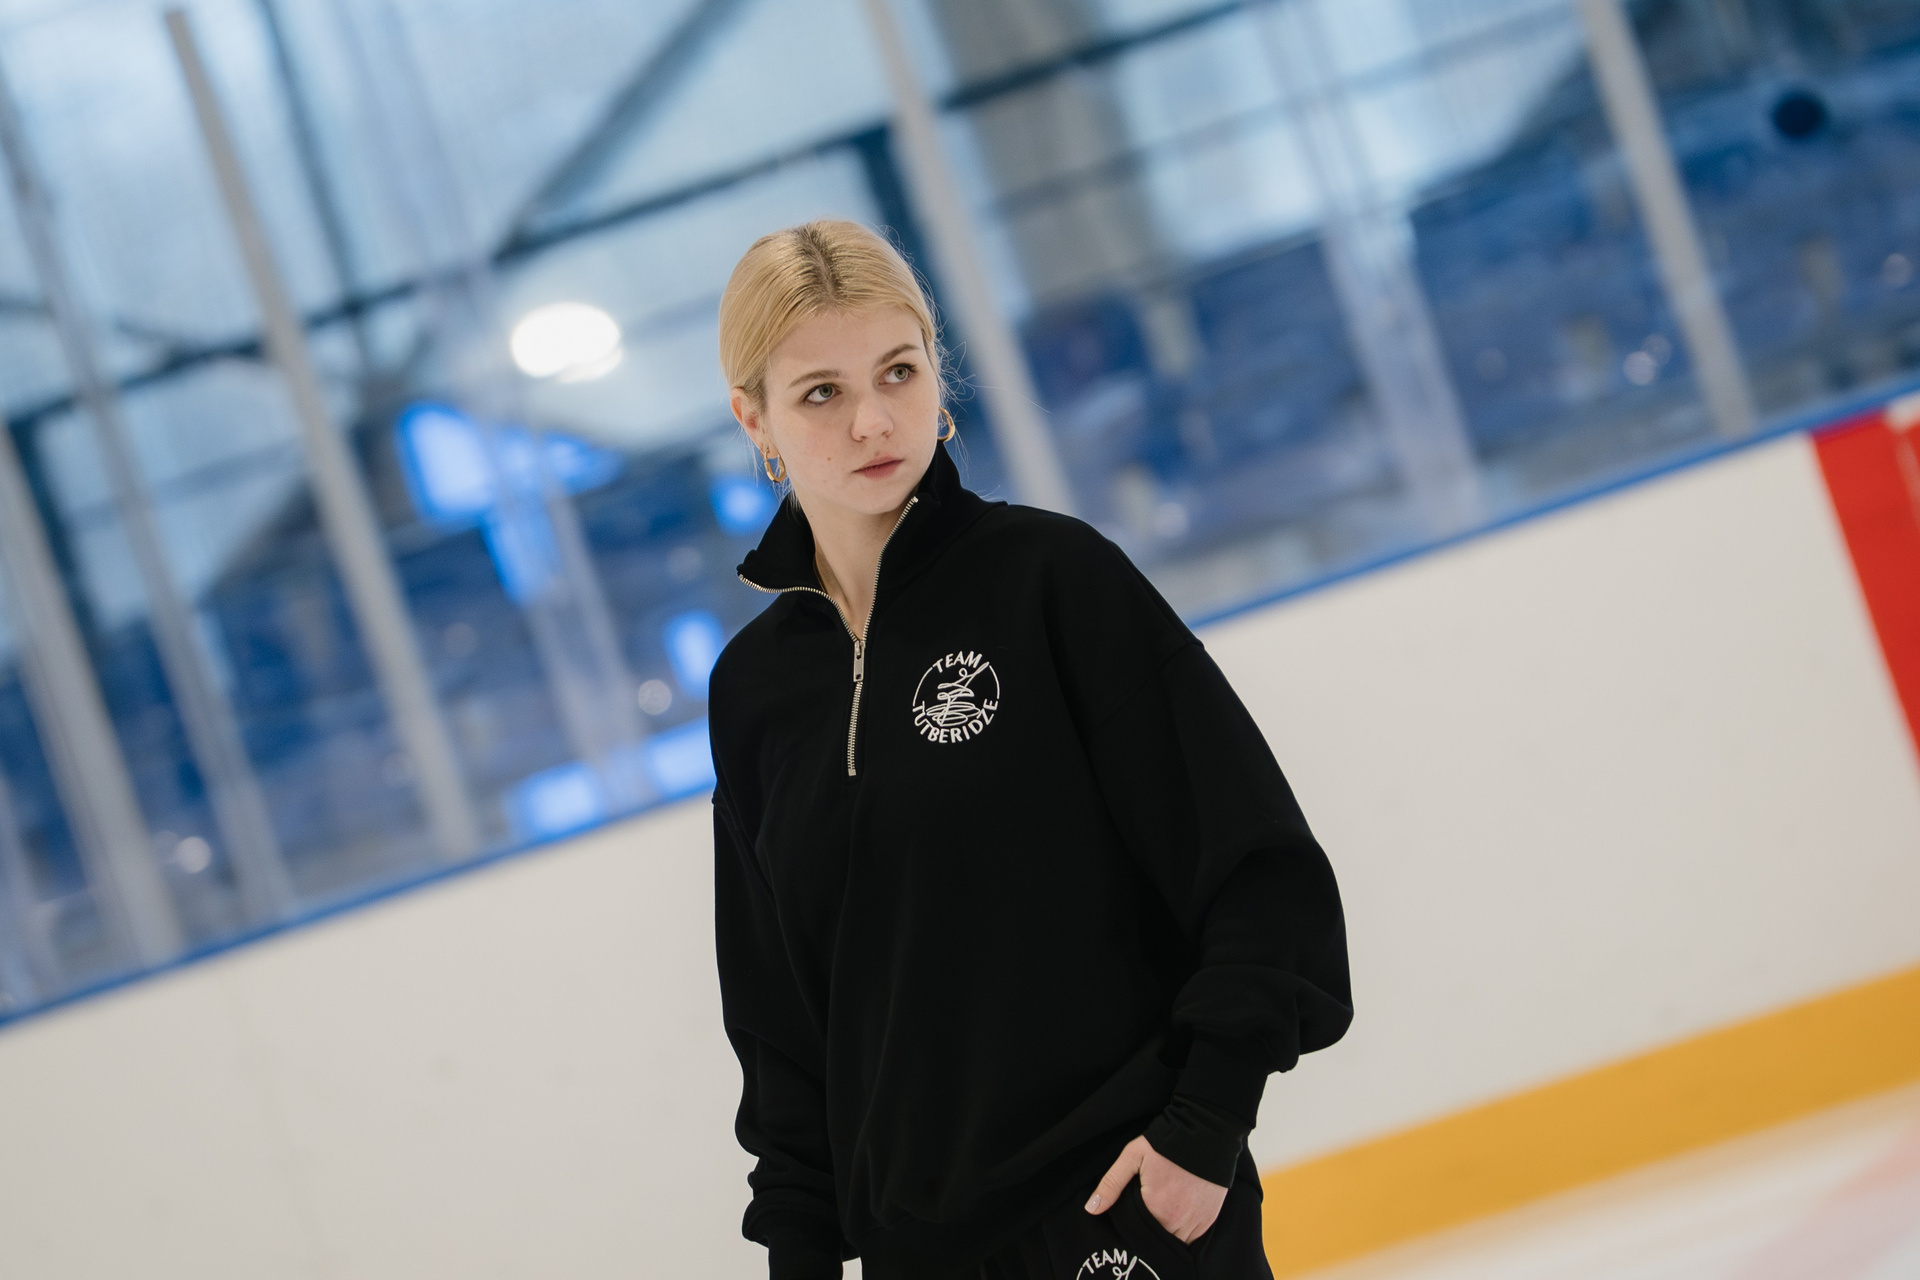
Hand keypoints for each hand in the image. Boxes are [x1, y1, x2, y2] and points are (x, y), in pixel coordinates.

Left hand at [1083, 1134, 1227, 1243]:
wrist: (1205, 1131)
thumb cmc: (1166, 1143)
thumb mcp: (1132, 1158)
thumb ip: (1111, 1185)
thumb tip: (1091, 1209)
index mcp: (1157, 1210)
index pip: (1139, 1234)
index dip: (1134, 1227)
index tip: (1133, 1215)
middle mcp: (1178, 1222)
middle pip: (1158, 1239)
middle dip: (1150, 1231)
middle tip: (1148, 1210)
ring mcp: (1197, 1222)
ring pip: (1177, 1241)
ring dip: (1169, 1232)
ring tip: (1163, 1212)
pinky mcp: (1210, 1218)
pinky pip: (1194, 1236)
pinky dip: (1186, 1229)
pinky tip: (1180, 1212)